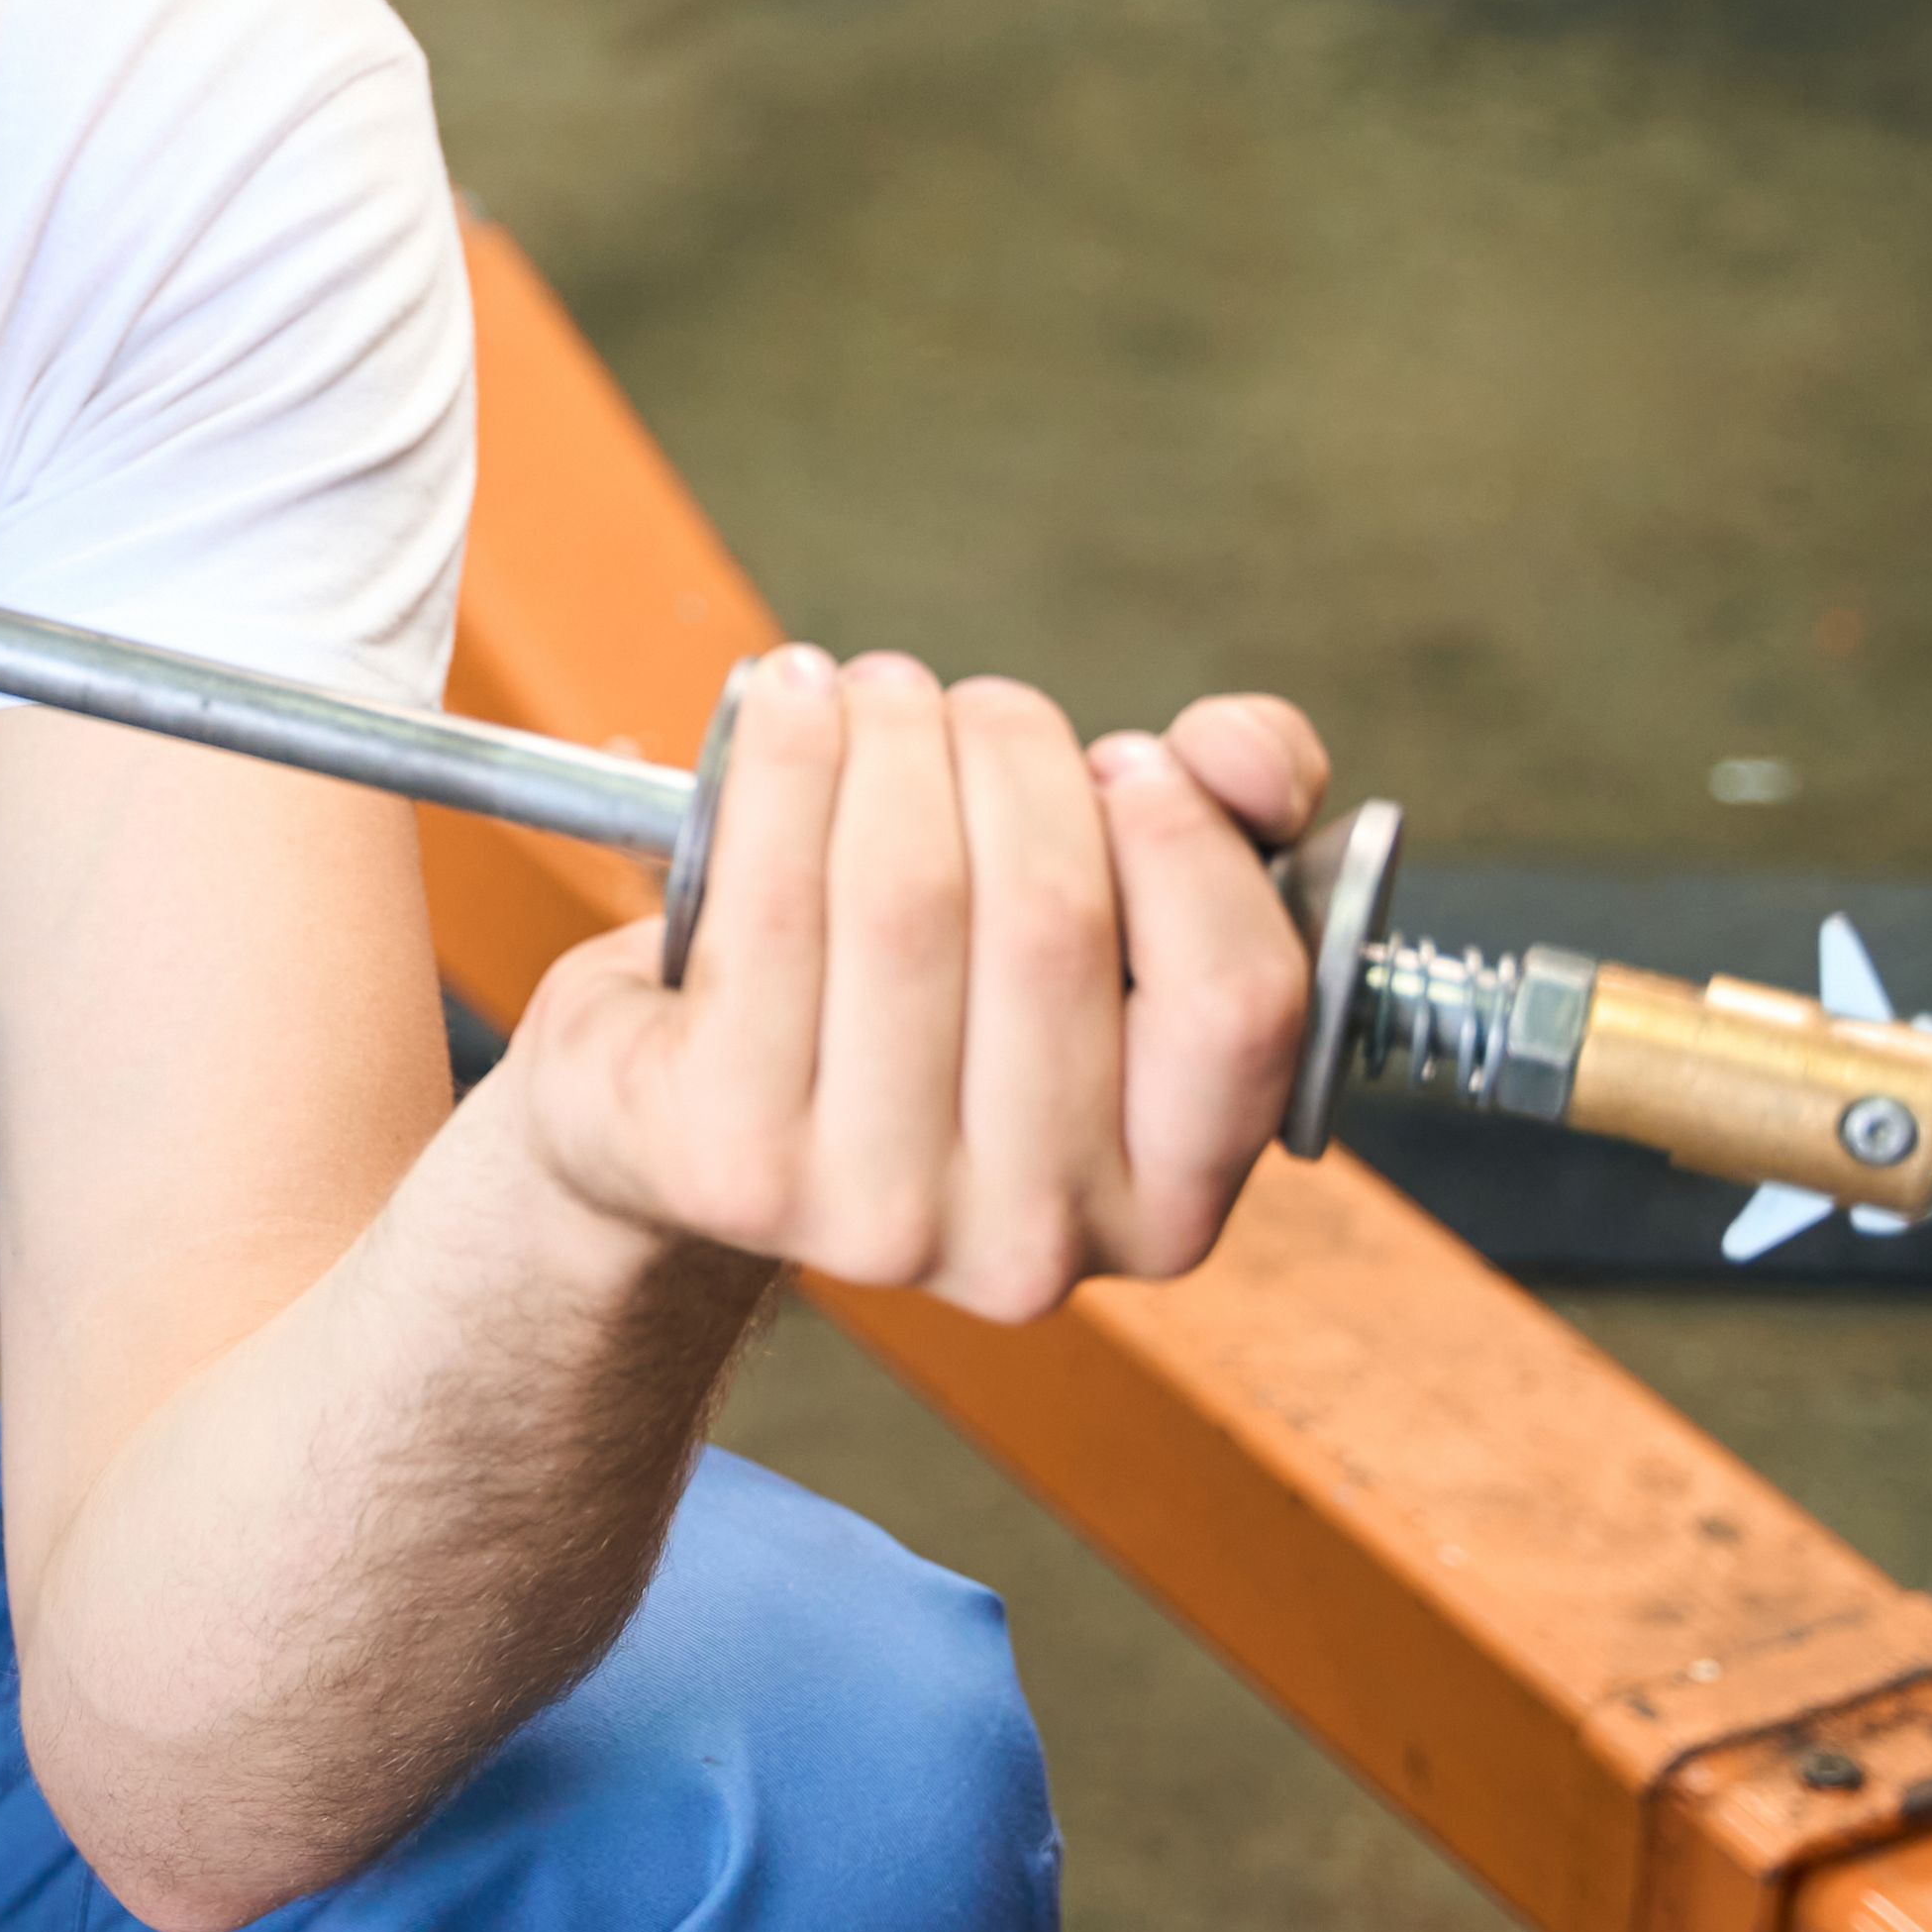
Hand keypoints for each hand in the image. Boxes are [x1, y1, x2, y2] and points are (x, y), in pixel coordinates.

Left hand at [501, 648, 1324, 1318]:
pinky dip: (786, 766)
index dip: (1190, 847)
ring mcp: (877, 1214)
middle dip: (1015, 755)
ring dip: (896, 741)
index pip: (1237, 1002)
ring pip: (907, 899)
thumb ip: (1228, 823)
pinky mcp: (733, 1159)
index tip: (1128, 756)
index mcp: (1166, 1204)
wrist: (694, 1108)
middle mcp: (1034, 1240)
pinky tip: (792, 707)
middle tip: (974, 703)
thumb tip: (1236, 753)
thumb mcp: (1107, 931)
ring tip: (879, 692)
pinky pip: (771, 905)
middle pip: (1052, 921)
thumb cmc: (939, 998)